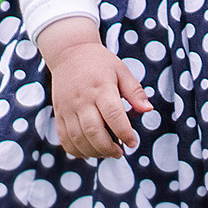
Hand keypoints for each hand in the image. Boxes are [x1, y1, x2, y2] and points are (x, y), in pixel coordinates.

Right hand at [35, 18, 151, 157]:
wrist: (69, 53)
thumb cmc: (100, 63)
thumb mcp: (121, 70)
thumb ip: (135, 91)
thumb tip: (148, 110)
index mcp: (101, 87)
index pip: (113, 115)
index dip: (124, 132)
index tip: (133, 143)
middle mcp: (82, 100)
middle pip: (93, 131)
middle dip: (108, 148)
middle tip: (120, 153)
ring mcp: (68, 108)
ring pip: (78, 138)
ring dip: (94, 151)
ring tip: (107, 153)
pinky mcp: (59, 113)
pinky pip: (64, 138)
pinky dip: (76, 150)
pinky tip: (89, 153)